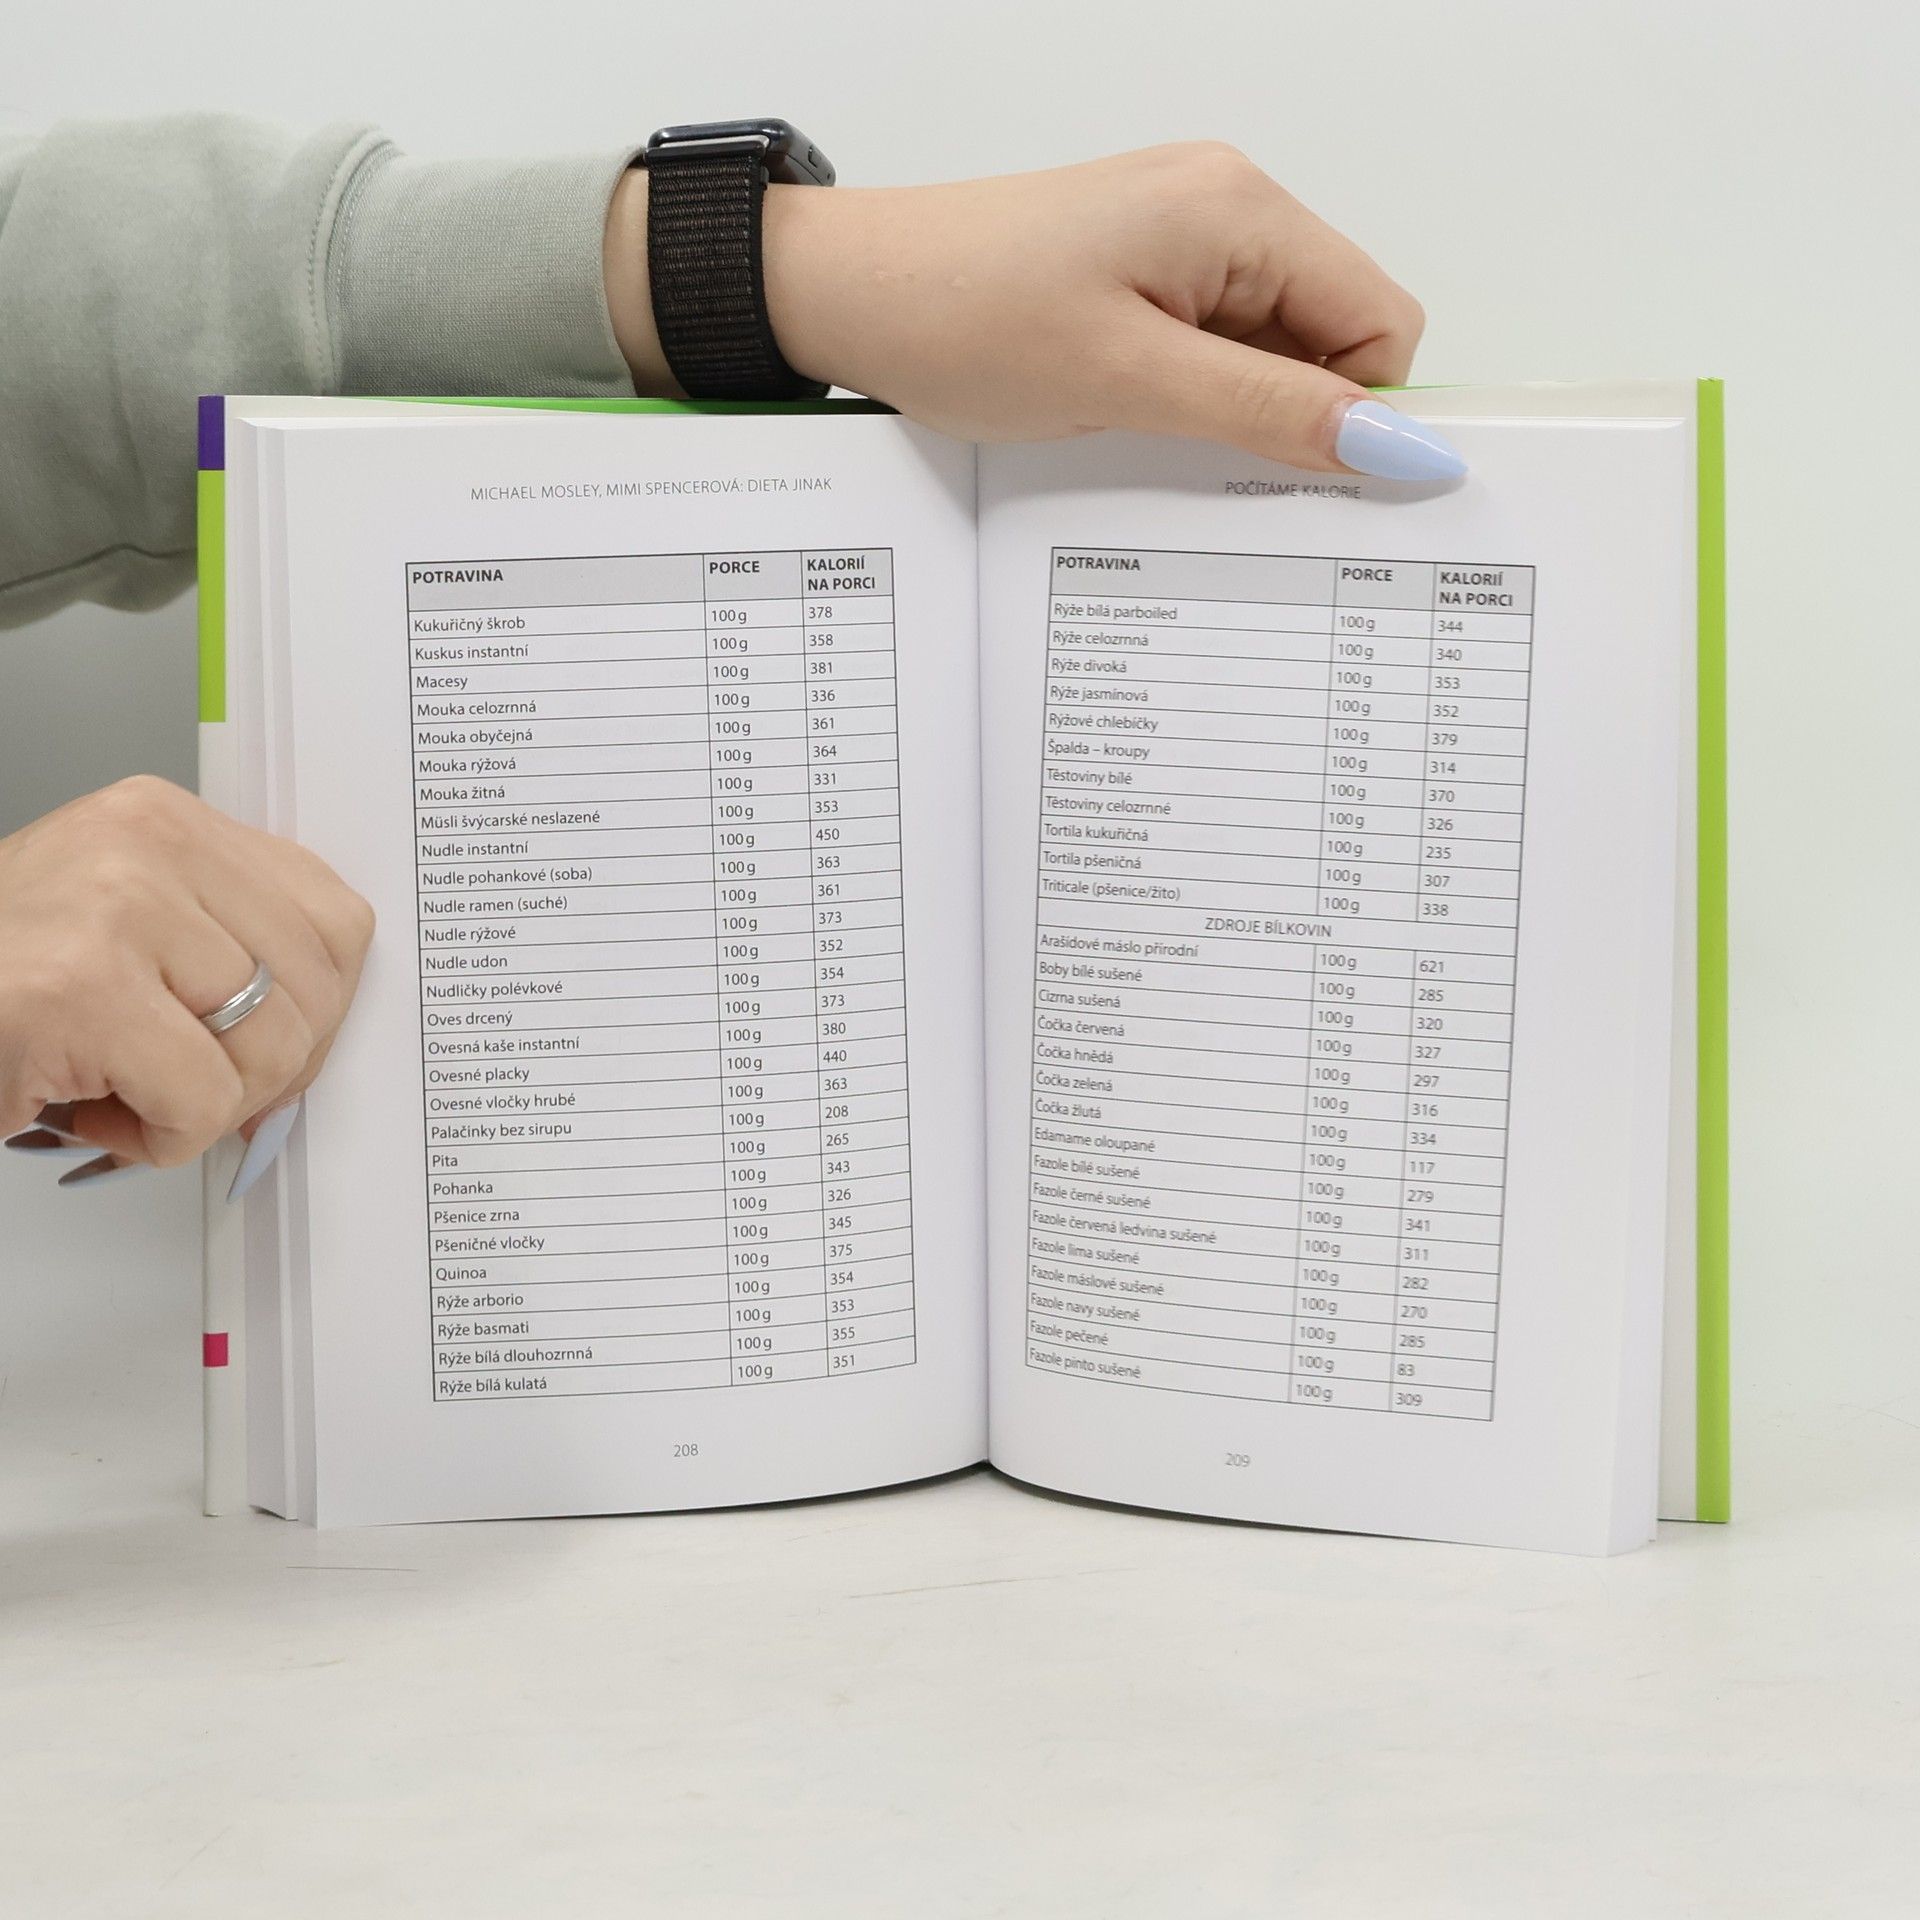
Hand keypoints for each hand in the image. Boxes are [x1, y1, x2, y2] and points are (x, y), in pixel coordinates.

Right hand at [0, 777, 373, 1175]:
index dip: (318, 1010)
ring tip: (123, 1090)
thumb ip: (229, 950)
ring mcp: (115, 907)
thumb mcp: (128, 932)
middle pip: (316, 988)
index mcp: (163, 819)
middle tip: (185, 1085)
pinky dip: (162, 1138)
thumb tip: (324, 1023)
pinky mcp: (81, 988)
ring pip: (271, 1047)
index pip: (334, 920)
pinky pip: (204, 1098)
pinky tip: (96, 1115)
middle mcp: (145, 842)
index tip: (267, 1047)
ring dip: (206, 1107)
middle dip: (267, 1069)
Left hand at [605, 143, 1457, 478]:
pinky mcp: (1137, 269)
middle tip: (1199, 454)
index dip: (1360, 412)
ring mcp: (1178, 236)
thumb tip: (1400, 448)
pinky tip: (1124, 411)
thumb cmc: (965, 317)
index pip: (1380, 322)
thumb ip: (1272, 412)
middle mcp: (1224, 206)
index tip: (1298, 477)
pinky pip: (1209, 344)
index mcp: (1240, 211)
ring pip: (1269, 347)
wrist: (844, 292)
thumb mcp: (1131, 382)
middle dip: (1290, 412)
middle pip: (1331, 334)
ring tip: (1139, 421)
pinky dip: (1188, 392)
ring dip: (1230, 407)